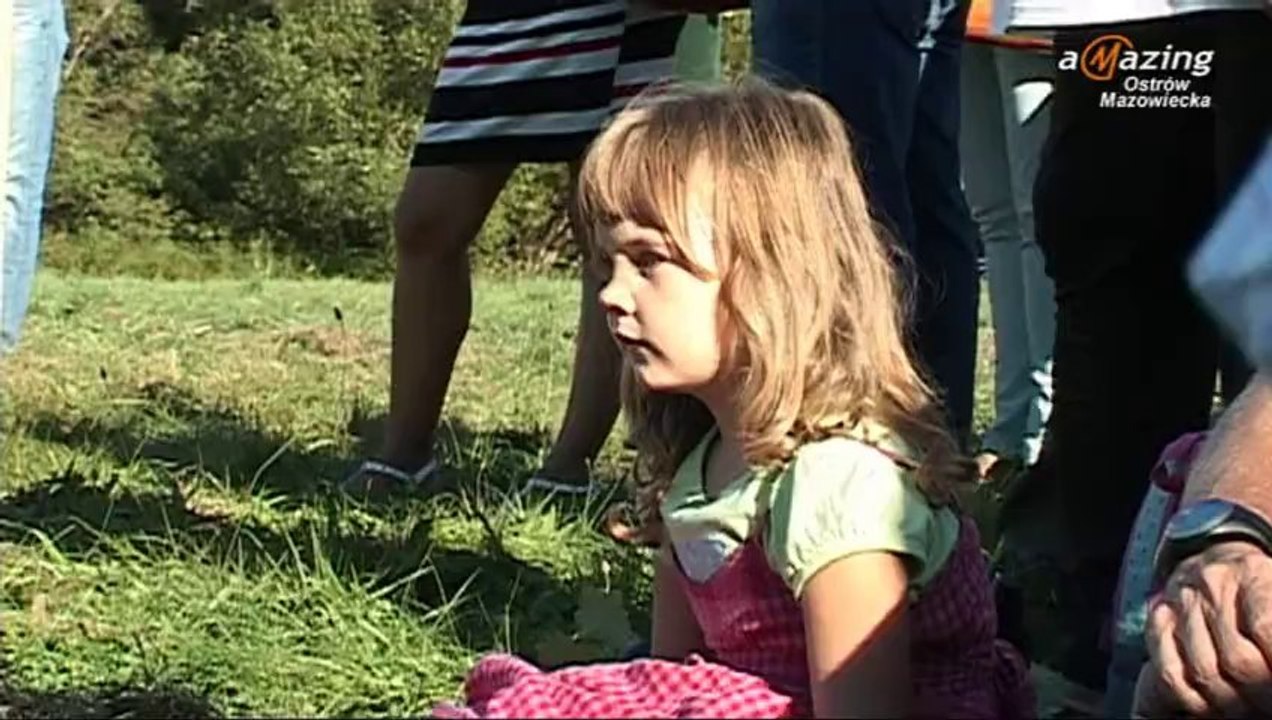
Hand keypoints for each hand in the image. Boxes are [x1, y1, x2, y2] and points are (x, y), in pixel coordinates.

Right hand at [1135, 541, 1271, 716]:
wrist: (1219, 559)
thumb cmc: (1263, 590)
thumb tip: (1271, 663)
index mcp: (1254, 573)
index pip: (1266, 630)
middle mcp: (1211, 582)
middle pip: (1237, 660)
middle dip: (1258, 695)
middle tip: (1266, 705)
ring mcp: (1179, 601)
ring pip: (1203, 672)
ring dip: (1228, 704)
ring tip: (1245, 708)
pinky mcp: (1158, 619)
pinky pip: (1169, 673)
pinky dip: (1191, 700)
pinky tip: (1210, 705)